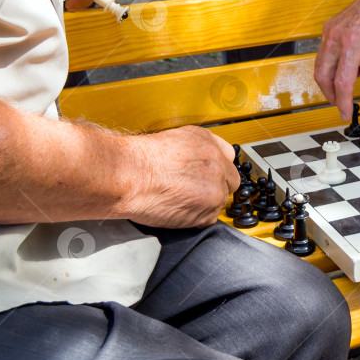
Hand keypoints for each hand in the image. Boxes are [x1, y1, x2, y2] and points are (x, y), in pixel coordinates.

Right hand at [124, 126, 239, 228]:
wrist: (129, 176)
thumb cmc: (139, 160)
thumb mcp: (172, 140)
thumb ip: (193, 151)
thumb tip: (197, 162)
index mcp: (208, 143)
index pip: (228, 157)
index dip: (218, 169)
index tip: (209, 175)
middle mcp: (216, 163)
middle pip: (230, 181)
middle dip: (216, 187)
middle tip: (194, 191)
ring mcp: (215, 187)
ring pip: (220, 201)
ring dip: (205, 203)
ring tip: (181, 201)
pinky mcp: (208, 210)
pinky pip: (209, 218)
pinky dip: (196, 218)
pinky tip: (179, 210)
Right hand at [314, 0, 359, 120]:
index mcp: (352, 42)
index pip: (342, 82)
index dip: (343, 102)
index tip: (347, 113)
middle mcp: (336, 36)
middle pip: (323, 76)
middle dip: (332, 95)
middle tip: (344, 105)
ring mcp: (329, 32)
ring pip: (320, 67)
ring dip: (331, 82)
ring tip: (352, 84)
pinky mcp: (328, 29)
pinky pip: (323, 55)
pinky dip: (333, 68)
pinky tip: (352, 67)